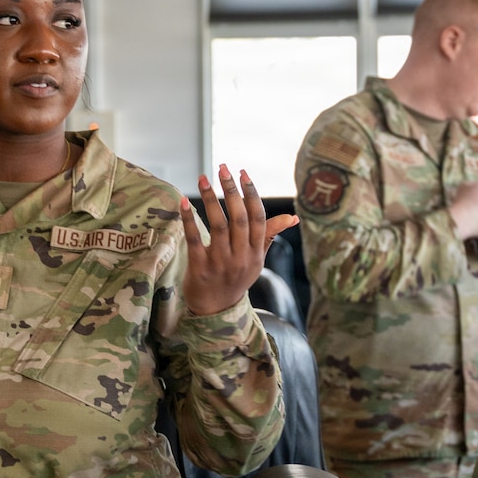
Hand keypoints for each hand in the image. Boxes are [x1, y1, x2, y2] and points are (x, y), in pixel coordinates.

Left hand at [181, 165, 297, 315]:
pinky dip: (189, 220)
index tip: (242, 173)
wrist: (215, 310)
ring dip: (210, 199)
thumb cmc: (236, 278)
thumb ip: (269, 236)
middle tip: (223, 168)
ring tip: (203, 178)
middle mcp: (241, 257)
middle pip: (240, 219)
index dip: (251, 194)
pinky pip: (195, 240)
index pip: (258, 218)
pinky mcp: (200, 269)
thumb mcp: (256, 260)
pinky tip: (184, 202)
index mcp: (256, 253)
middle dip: (232, 190)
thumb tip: (293, 217)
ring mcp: (221, 263)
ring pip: (218, 226)